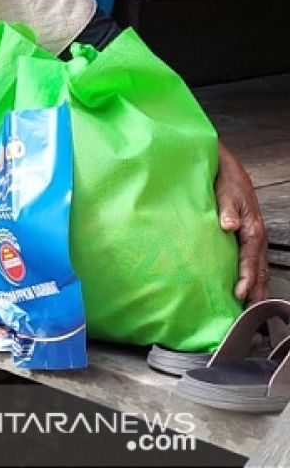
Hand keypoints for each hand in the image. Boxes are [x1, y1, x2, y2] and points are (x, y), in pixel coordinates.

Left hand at [216, 143, 268, 303]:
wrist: (227, 168)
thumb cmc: (225, 180)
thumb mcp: (225, 191)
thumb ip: (226, 209)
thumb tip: (229, 225)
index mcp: (252, 228)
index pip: (249, 258)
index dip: (245, 277)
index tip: (239, 293)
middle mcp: (257, 236)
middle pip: (259, 270)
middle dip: (256, 293)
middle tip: (250, 316)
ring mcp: (255, 239)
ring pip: (260, 270)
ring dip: (258, 290)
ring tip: (253, 312)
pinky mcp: (248, 239)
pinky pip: (255, 264)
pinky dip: (255, 280)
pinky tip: (249, 292)